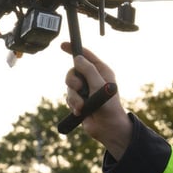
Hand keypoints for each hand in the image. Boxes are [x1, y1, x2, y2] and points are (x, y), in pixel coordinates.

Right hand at [60, 42, 131, 159]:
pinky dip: (73, 104)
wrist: (107, 127)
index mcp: (101, 71)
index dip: (74, 50)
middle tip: (78, 87)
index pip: (86, 56)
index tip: (63, 45)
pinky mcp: (79, 100)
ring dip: (74, 97)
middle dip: (73, 81)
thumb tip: (77, 58)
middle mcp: (92, 79)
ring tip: (82, 106)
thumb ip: (88, 70)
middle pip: (72, 72)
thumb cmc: (109, 105)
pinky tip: (81, 111)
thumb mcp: (99, 85)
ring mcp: (85, 90)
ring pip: (69, 86)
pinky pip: (68, 97)